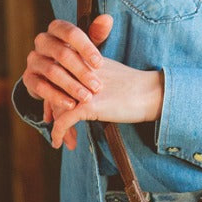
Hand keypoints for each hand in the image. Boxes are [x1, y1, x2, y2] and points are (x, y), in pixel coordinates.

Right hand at [21, 16, 113, 147]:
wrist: (59, 74)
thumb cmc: (77, 55)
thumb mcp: (88, 44)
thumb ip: (98, 33)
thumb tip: (107, 18)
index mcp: (57, 28)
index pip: (70, 32)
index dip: (86, 48)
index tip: (100, 64)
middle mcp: (42, 41)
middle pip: (61, 53)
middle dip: (81, 71)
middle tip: (97, 86)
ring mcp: (33, 60)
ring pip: (51, 71)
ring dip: (71, 86)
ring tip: (87, 97)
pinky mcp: (28, 78)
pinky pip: (40, 87)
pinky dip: (56, 97)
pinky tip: (71, 105)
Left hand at [49, 62, 163, 149]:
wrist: (150, 92)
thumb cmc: (132, 85)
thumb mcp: (105, 71)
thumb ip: (86, 73)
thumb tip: (71, 88)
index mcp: (80, 58)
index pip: (54, 74)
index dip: (50, 93)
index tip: (51, 109)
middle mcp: (77, 70)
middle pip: (52, 90)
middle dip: (52, 110)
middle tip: (53, 123)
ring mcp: (81, 87)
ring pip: (56, 107)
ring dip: (56, 125)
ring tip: (64, 139)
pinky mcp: (87, 105)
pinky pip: (63, 121)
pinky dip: (57, 133)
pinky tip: (58, 143)